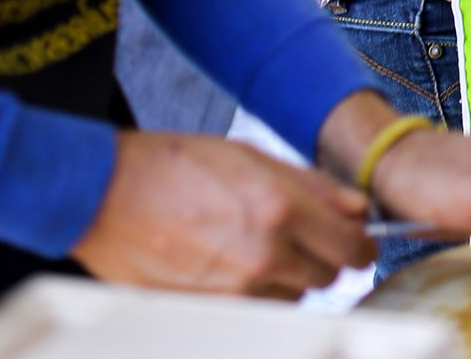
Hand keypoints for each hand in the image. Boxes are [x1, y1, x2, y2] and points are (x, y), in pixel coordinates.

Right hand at [72, 131, 371, 296]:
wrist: (110, 196)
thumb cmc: (178, 166)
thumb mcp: (253, 157)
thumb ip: (313, 186)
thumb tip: (357, 209)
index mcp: (280, 208)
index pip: (351, 248)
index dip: (360, 245)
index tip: (357, 241)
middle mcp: (263, 255)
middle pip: (327, 278)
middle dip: (323, 257)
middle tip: (302, 235)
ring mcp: (235, 291)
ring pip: (293, 297)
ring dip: (288, 276)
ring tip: (255, 244)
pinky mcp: (211, 312)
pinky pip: (257, 311)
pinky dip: (256, 293)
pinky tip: (232, 263)